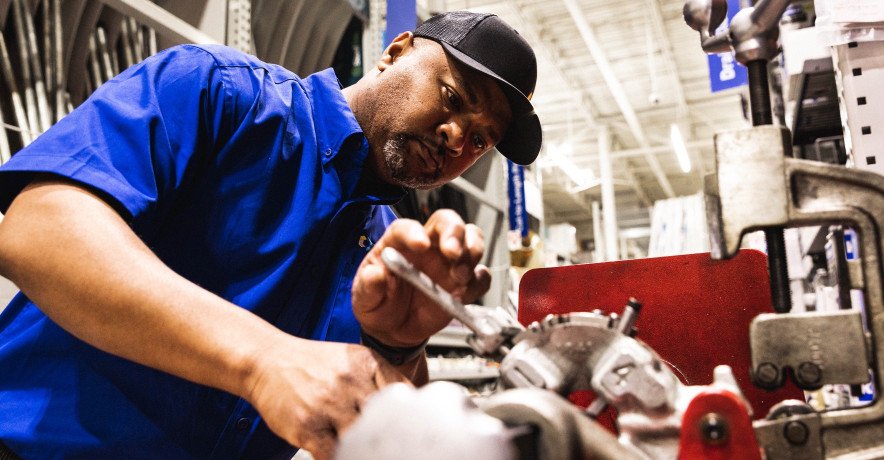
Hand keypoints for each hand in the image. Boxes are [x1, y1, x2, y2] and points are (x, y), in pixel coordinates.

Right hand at [244, 335, 408, 459]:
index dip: (413, 415)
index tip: (416, 428)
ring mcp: (328, 405)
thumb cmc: (311, 364)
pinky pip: (335, 454)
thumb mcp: (351, 359)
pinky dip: (344, 457)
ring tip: (370, 449)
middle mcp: (349, 382)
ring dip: (369, 449)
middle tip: (396, 445)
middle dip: (393, 436)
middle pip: (387, 419)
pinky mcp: (308, 427)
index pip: (404, 393)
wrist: (266, 360)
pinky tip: (347, 453)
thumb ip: (380, 379)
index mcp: (366, 363)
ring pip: (363, 439)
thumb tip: (411, 403)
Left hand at [351, 209, 491, 347]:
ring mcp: (448, 263)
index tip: (420, 244)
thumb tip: (375, 274)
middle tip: (453, 253)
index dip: (415, 232)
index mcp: (399, 243)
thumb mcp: (364, 297)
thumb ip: (368, 285)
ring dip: (471, 253)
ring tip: (460, 276)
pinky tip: (464, 294)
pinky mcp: (462, 284)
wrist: (392, 330)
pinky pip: (481, 275)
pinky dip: (479, 281)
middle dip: (455, 233)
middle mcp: (428, 246)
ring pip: (472, 239)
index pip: (407, 227)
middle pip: (448, 221)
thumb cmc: (377, 304)